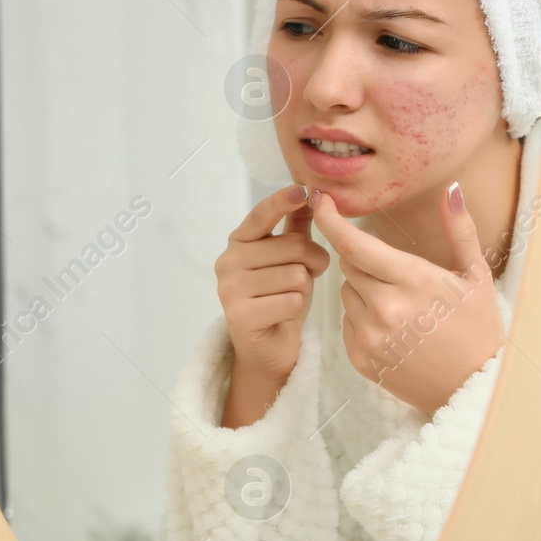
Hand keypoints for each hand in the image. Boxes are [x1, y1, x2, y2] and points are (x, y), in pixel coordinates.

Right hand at [215, 184, 330, 427]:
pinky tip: (282, 316)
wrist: (268, 349)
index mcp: (239, 241)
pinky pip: (290, 301)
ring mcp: (229, 288)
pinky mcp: (240, 315)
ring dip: (305, 289)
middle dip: (313, 261)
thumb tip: (312, 192)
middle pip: (293, 246)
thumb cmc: (280, 298)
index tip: (303, 191)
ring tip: (291, 298)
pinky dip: (296, 310)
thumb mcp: (291, 259)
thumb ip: (296, 227)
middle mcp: (228, 260)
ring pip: (295, 275)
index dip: (283, 201)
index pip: (262, 214)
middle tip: (308, 277)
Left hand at [312, 183, 503, 416]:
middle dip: (364, 261)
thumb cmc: (478, 327)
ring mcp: (370, 336)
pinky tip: (393, 330)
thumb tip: (452, 189)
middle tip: (397, 275)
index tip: (321, 202)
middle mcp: (385, 308)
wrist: (473, 389)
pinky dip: (362, 320)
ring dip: (363, 291)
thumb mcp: (476, 275)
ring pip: (345, 294)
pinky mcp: (360, 359)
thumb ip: (459, 230)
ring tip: (400, 307)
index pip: (353, 244)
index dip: (330, 220)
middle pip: (348, 265)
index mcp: (412, 281)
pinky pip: (346, 323)